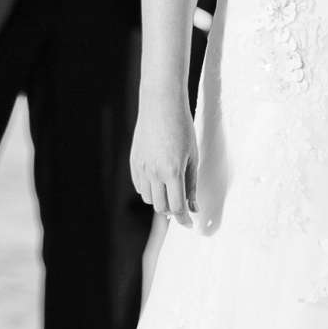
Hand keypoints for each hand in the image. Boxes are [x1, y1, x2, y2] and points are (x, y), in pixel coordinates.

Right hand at [130, 87, 198, 224]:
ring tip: (172, 189)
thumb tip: (193, 208)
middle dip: (173, 211)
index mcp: (172, 171)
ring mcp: (140, 167)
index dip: (184, 219)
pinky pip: (140, 187)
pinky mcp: (133, 162)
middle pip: (161, 208)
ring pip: (149, 199)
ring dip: (161, 200)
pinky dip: (150, 190)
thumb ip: (192, 185)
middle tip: (182, 206)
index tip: (189, 224)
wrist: (161, 104)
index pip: (177, 207)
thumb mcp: (193, 157)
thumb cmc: (182, 128)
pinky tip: (159, 180)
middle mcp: (153, 172)